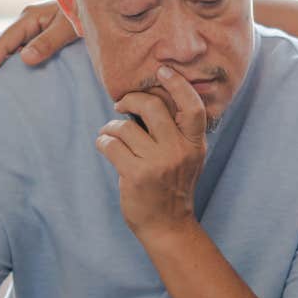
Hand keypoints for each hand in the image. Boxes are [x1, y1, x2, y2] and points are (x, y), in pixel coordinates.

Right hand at [0, 0, 79, 88]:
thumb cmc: (85, 12)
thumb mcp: (70, 28)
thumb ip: (48, 42)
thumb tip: (24, 58)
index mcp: (29, 17)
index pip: (2, 43)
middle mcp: (25, 20)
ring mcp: (29, 26)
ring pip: (0, 46)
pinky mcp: (36, 32)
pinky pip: (12, 47)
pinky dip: (0, 60)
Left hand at [96, 66, 208, 236]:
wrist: (168, 226)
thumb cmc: (173, 186)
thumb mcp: (187, 157)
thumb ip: (177, 131)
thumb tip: (150, 97)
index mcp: (194, 144)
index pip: (192, 106)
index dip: (178, 85)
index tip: (163, 71)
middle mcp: (179, 151)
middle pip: (153, 107)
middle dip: (131, 100)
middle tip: (122, 105)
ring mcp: (158, 163)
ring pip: (125, 126)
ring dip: (112, 128)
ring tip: (111, 135)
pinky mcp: (136, 174)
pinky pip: (110, 144)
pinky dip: (103, 142)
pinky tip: (106, 147)